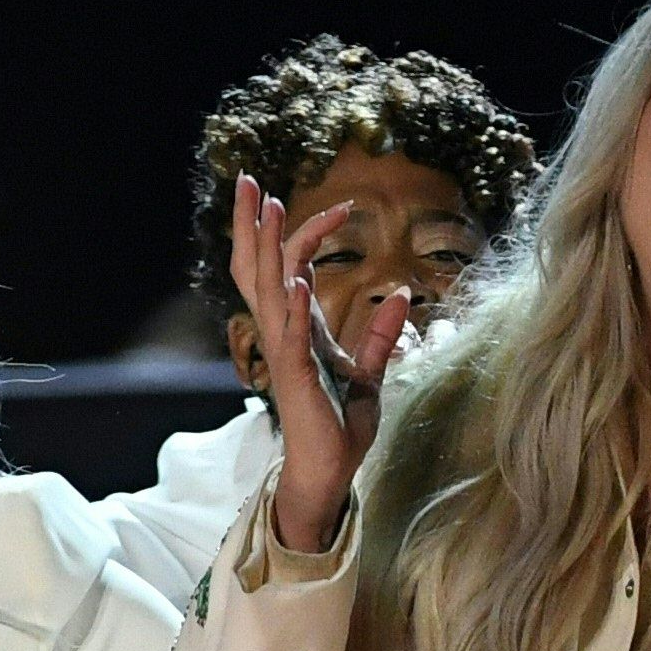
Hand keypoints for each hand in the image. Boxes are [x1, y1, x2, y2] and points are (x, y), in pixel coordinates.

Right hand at [229, 174, 405, 556]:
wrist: (330, 471)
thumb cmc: (341, 426)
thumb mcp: (370, 371)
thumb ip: (382, 333)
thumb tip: (402, 293)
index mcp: (299, 328)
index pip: (286, 266)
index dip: (295, 232)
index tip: (315, 199)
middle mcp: (284, 334)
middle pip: (260, 267)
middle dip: (254, 224)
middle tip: (248, 179)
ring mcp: (286, 354)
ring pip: (270, 291)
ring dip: (273, 249)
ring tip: (274, 207)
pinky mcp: (297, 379)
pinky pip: (291, 337)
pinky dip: (295, 308)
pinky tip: (299, 279)